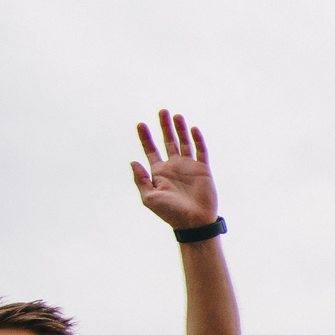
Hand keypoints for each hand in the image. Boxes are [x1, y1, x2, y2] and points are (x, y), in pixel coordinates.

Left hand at [131, 111, 219, 229]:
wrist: (193, 222)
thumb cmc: (169, 213)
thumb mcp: (149, 198)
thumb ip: (140, 179)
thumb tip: (132, 161)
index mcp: (159, 172)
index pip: (150, 150)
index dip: (145, 137)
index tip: (140, 124)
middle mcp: (173, 166)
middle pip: (167, 141)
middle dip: (164, 126)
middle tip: (161, 111)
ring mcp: (188, 166)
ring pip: (184, 142)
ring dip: (179, 129)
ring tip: (176, 116)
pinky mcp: (202, 169)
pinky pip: (200, 151)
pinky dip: (197, 139)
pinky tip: (192, 129)